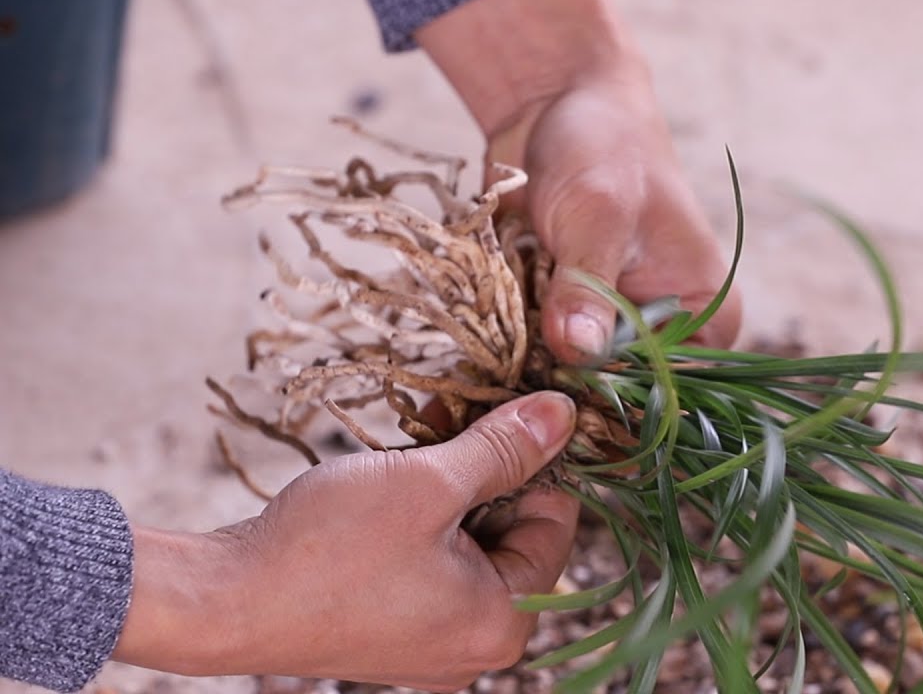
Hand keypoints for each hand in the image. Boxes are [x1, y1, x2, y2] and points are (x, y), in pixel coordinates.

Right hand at [112, 392, 578, 691]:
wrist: (223, 601)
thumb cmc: (329, 549)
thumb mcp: (430, 482)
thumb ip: (505, 448)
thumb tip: (565, 414)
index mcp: (506, 622)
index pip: (555, 521)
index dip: (533, 460)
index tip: (502, 410)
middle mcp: (477, 645)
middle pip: (512, 532)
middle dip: (485, 467)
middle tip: (452, 414)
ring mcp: (432, 642)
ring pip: (468, 540)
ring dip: (449, 481)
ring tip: (417, 435)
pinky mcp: (392, 628)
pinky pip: (431, 560)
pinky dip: (420, 514)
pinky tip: (393, 471)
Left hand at [416, 0, 741, 363]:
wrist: (554, 103)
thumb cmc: (602, 146)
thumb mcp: (598, 213)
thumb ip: (589, 286)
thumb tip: (580, 351)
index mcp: (706, 316)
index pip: (671, 390)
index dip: (618, 402)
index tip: (561, 399)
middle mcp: (667, 333)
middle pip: (620, 396)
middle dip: (569, 392)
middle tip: (515, 387)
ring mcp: (615, 329)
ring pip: (575, 383)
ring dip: (534, 377)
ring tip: (495, 367)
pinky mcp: (569, 320)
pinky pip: (542, 360)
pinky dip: (515, 357)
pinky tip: (486, 354)